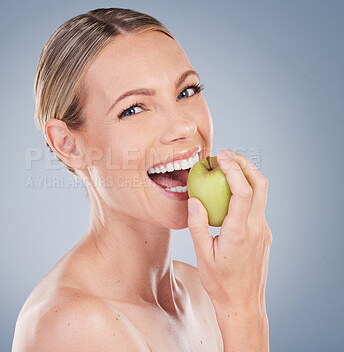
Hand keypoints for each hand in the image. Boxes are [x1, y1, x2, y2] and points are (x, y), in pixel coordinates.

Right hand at [187, 150, 271, 313]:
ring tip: (227, 168)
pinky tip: (230, 192)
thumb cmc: (220, 283)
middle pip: (260, 184)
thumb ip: (197, 226)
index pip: (243, 191)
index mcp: (239, 232)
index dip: (234, 169)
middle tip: (227, 155)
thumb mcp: (202, 256)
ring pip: (262, 193)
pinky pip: (257, 205)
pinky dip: (247, 190)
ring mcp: (263, 230)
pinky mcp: (264, 234)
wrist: (243, 303)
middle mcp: (256, 227)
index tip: (221, 157)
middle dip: (245, 164)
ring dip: (247, 175)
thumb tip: (194, 199)